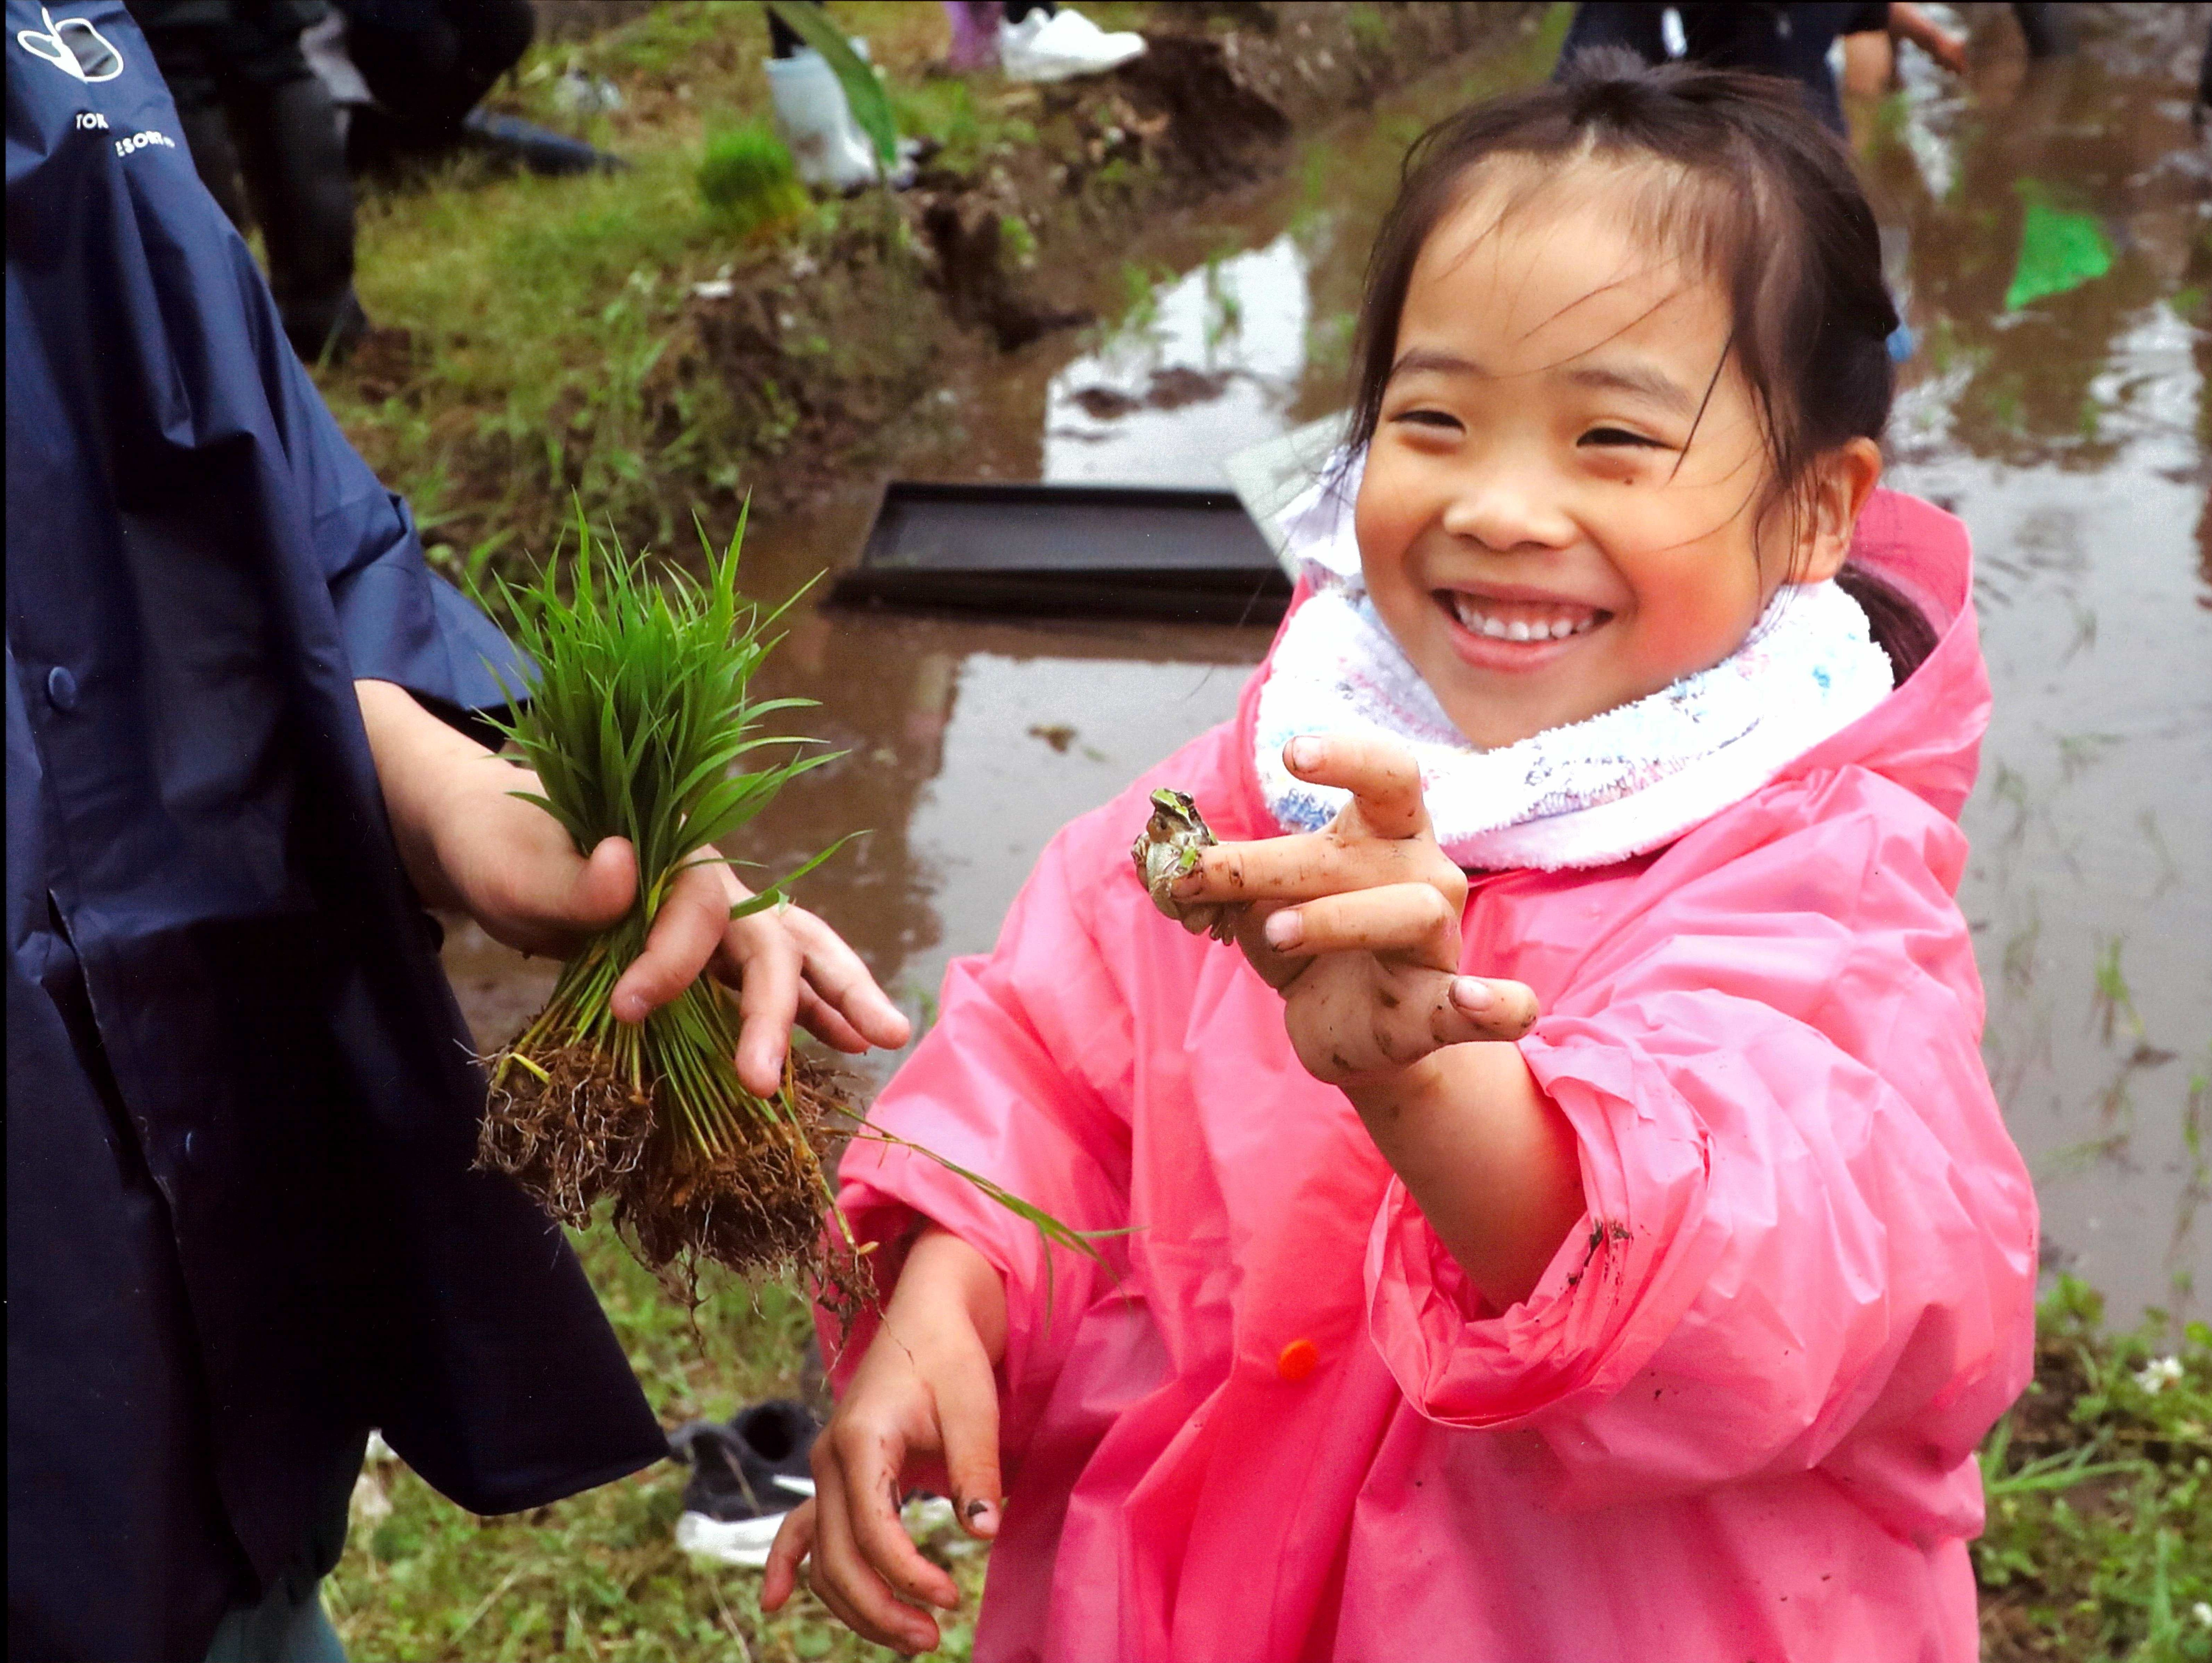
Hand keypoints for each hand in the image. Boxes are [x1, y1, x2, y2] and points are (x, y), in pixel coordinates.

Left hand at [355, 681, 910, 1091]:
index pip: (698, 913)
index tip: (629, 1005)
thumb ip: (569, 876)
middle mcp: (708, 885)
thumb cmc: (500, 849)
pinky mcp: (703, 959)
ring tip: (884, 1037)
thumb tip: (624, 868)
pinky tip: (846, 1042)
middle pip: (778, 935)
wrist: (489, 843)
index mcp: (670, 852)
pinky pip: (767, 984)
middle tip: (825, 1055)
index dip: (672, 962)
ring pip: (794, 955)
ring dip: (838, 996)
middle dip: (802, 999)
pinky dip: (810, 1011)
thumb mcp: (512, 865)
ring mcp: (713, 924)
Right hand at [761, 1230, 1007, 1654]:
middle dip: (881, 1609)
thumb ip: (974, 1471)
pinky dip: (787, 1565)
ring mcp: (824, 1468)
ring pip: (823, 1557)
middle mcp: (829, 1457)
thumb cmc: (951, 1357)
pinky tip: (775, 1603)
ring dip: (857, 1604)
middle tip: (932, 1640)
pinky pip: (800, 1529)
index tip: (952, 1598)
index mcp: (862, 1439)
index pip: (873, 1531)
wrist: (926, 1315)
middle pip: (839, 1557)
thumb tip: (983, 1535)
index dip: (909, 1575)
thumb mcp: (974, 1407)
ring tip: (910, 1639)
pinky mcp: (833, 1474)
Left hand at [1172, 735, 1536, 1085]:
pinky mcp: (1436, 1011)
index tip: (1292, 754)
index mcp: (1386, 837)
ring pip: (1409, 912)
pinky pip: (1480, 1009)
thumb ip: (1221, 878)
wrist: (1348, 1033)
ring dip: (1333, 919)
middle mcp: (1425, 876)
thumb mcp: (1258, 903)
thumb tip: (1158, 860)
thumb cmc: (1308, 946)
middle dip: (1268, 862)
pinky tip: (1480, 999)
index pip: (1388, 774)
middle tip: (1195, 879)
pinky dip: (1494, 1005)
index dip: (1348, 756)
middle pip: (1357, 853)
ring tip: (1274, 935)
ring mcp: (1437, 944)